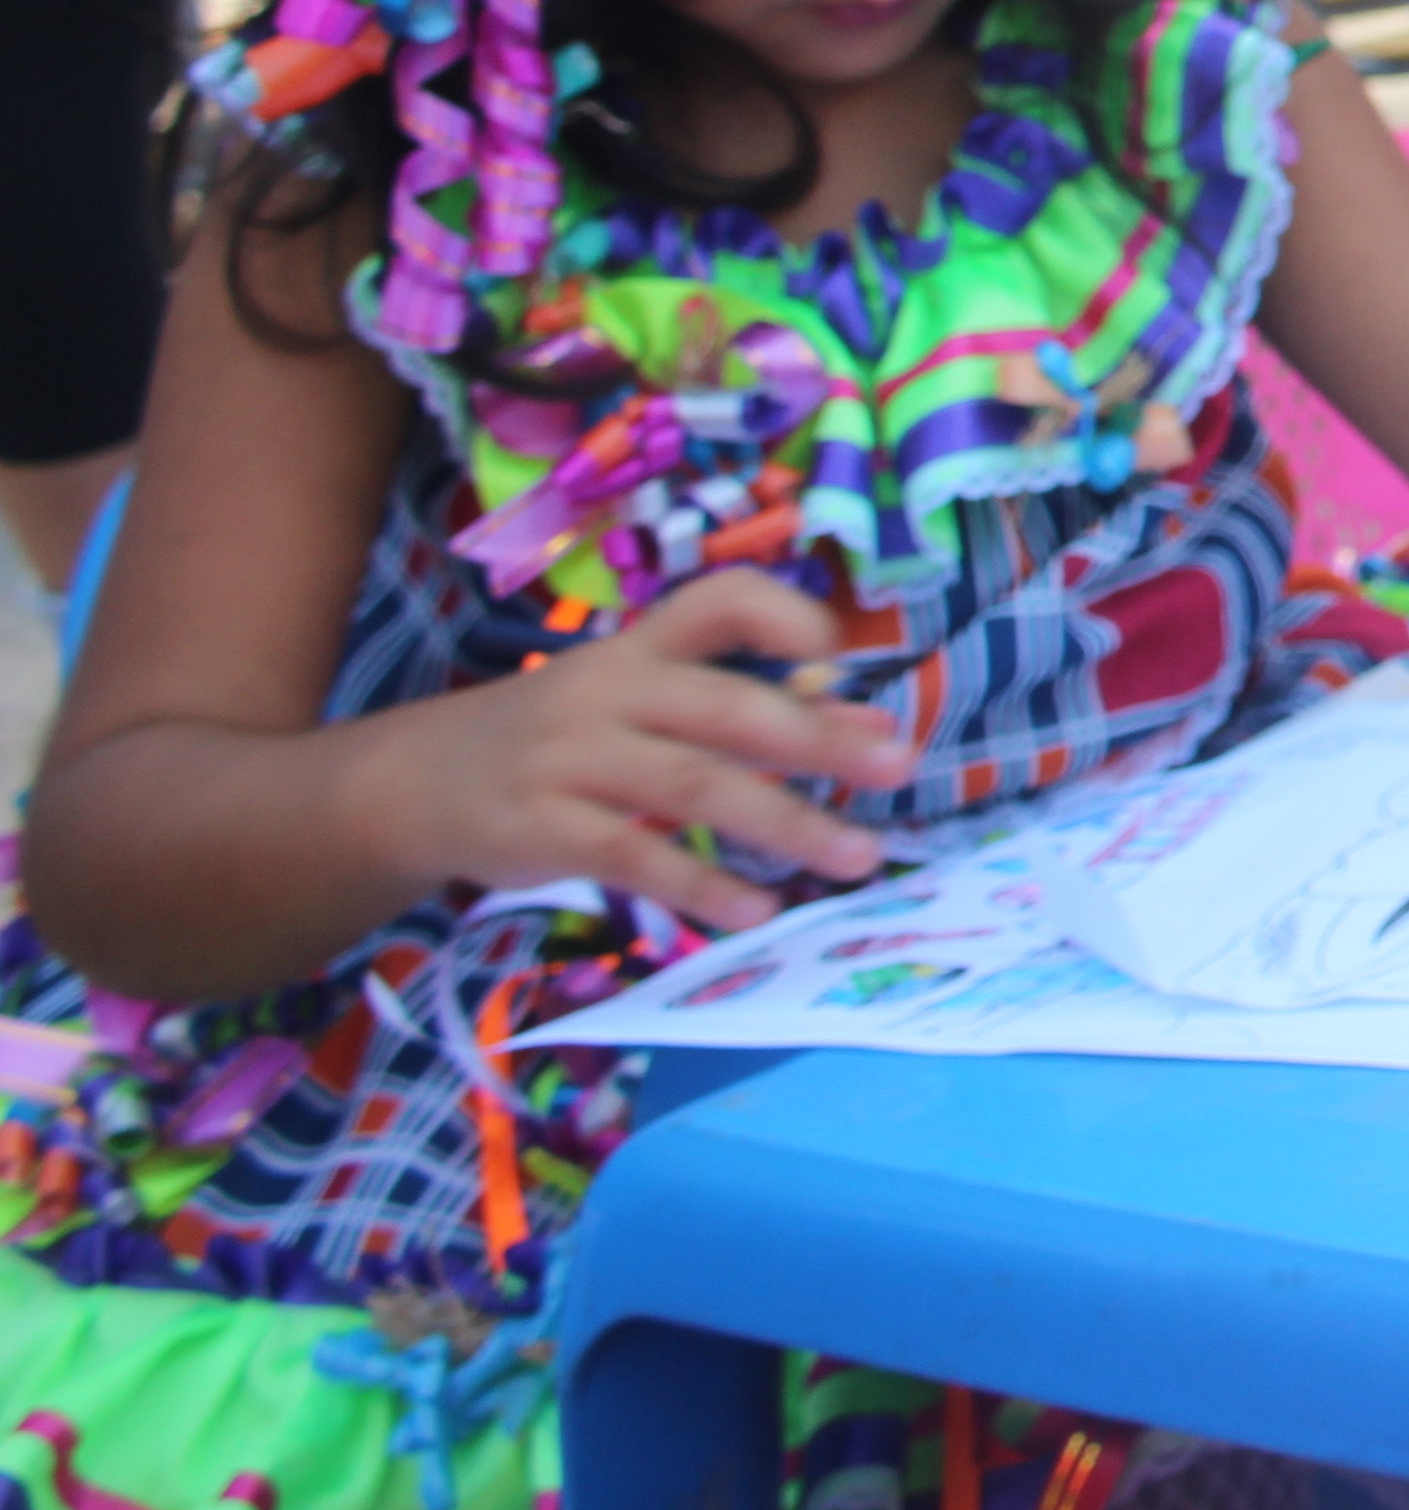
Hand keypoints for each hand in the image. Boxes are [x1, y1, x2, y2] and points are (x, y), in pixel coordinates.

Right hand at [375, 571, 915, 934]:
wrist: (406, 783)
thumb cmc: (555, 739)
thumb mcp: (633, 704)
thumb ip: (735, 709)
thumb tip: (863, 727)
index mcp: (640, 647)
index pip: (718, 600)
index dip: (785, 617)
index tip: (842, 661)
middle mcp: (607, 689)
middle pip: (727, 706)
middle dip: (821, 739)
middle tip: (899, 767)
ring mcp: (570, 758)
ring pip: (693, 783)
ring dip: (785, 822)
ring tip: (856, 856)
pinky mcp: (541, 828)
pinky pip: (634, 855)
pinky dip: (700, 885)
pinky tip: (755, 909)